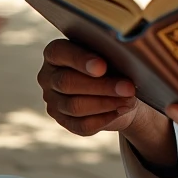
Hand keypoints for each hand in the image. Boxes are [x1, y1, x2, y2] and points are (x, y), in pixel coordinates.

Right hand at [38, 40, 175, 165]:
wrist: (118, 89)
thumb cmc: (112, 62)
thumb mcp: (110, 53)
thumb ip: (109, 52)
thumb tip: (124, 58)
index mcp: (55, 53)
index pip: (59, 52)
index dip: (80, 60)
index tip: (102, 67)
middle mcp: (48, 77)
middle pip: (67, 82)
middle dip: (101, 86)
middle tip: (127, 87)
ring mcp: (53, 102)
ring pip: (75, 106)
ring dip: (106, 103)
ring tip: (129, 99)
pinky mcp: (64, 122)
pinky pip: (82, 125)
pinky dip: (104, 118)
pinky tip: (121, 110)